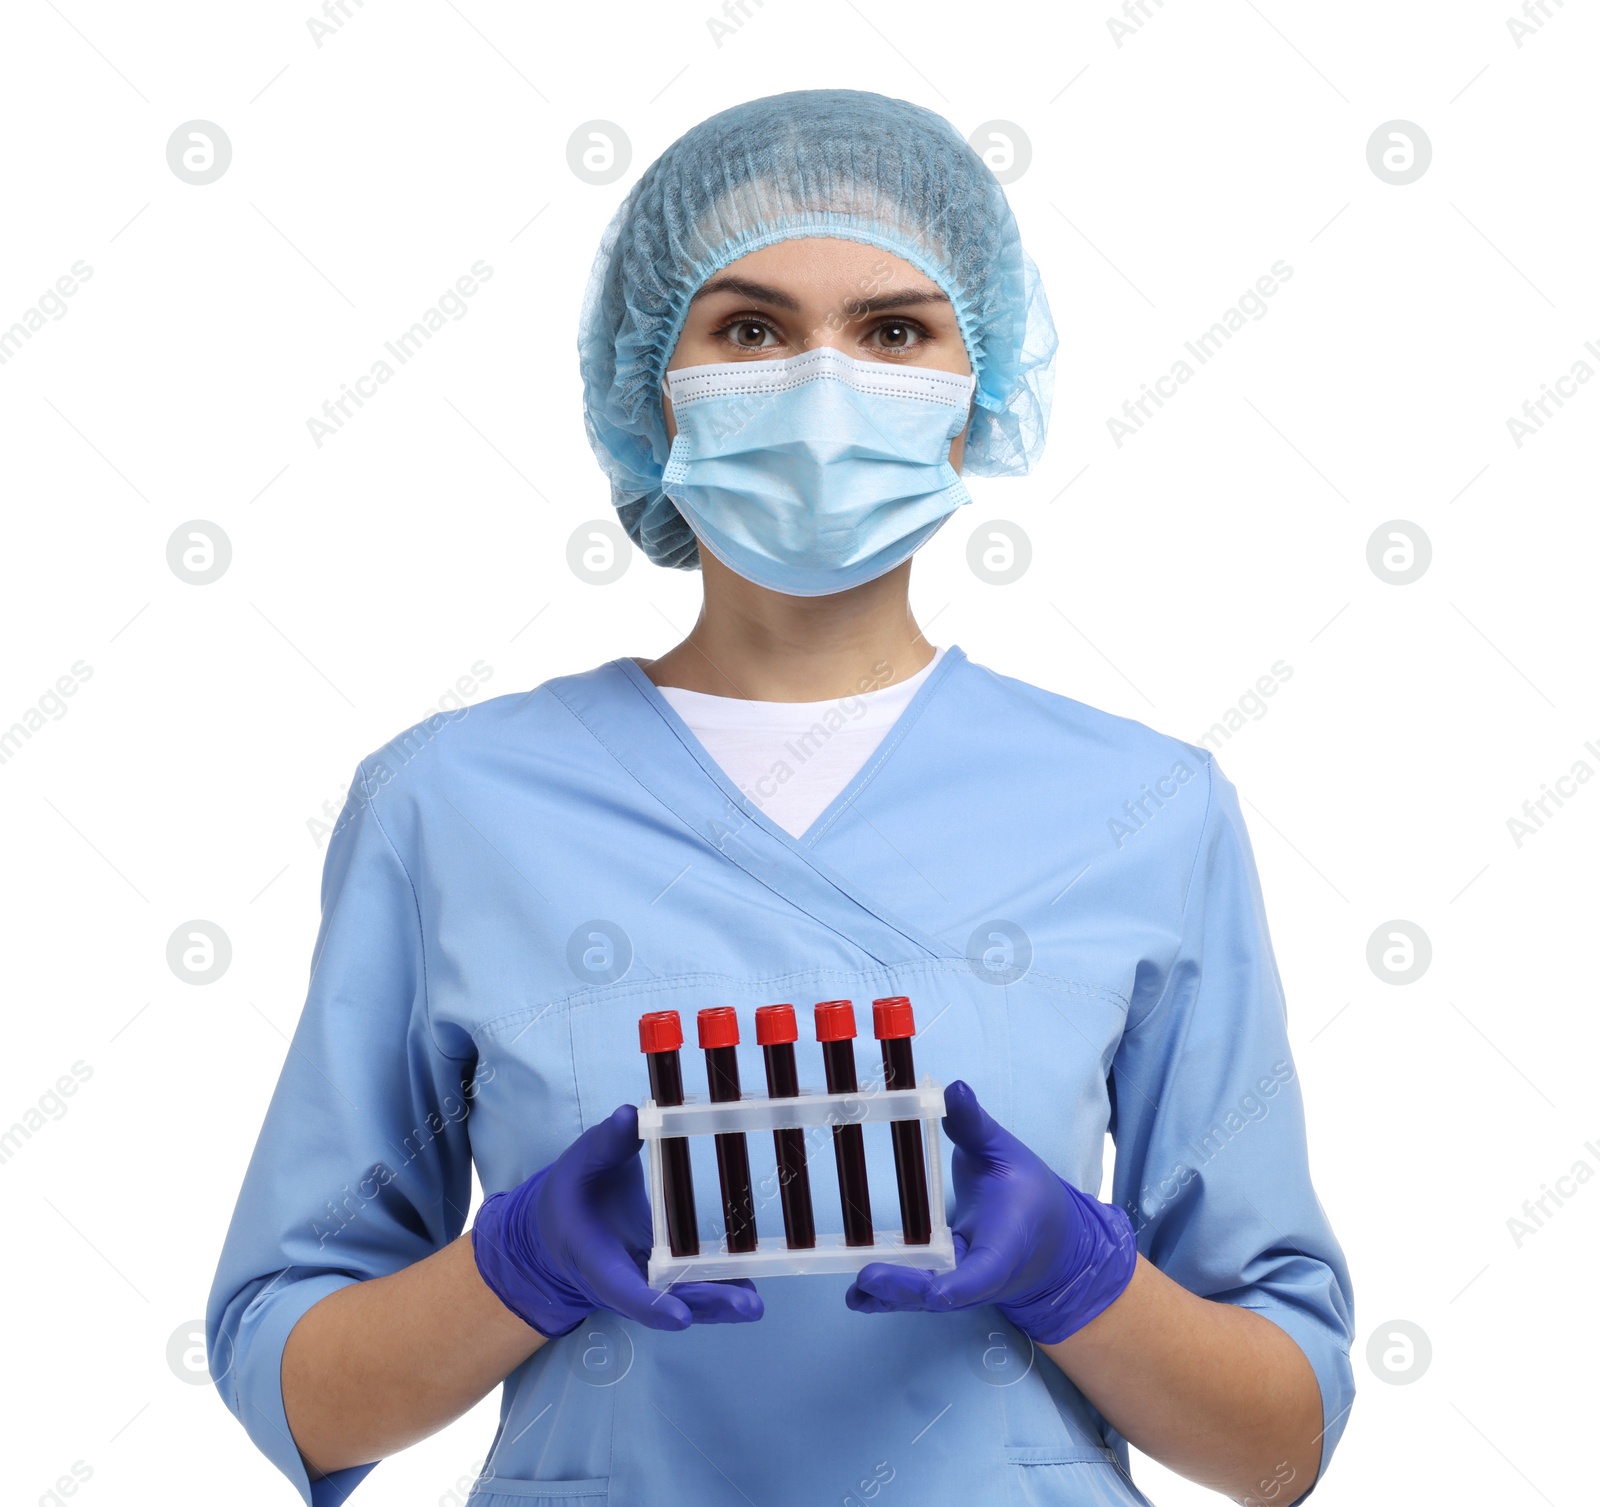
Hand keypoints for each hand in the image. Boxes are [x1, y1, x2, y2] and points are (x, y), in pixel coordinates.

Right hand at [472, 1104, 761, 1336]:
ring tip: (753, 1305)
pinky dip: (716, 1291)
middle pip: (663, 1303)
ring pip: (681, 1302)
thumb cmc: (572, 1191)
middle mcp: (621, 1282)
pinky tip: (748, 1288)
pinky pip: (688, 1290)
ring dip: (718, 1305)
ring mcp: (642, 1284)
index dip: (651, 1306)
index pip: (621, 1289)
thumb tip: (630, 1115)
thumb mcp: (581, 1162)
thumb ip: (607, 1141)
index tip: (681, 1317)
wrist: (559, 1227)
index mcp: (595, 1258)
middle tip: (747, 1305)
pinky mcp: (660, 1279)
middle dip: (704, 1306)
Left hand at [846, 1080, 1135, 1343]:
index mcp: (1006, 1243)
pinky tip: (858, 1297)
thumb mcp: (1006, 1153)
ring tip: (858, 1291)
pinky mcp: (944, 1284)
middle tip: (870, 1278)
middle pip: (946, 1291)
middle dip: (908, 1288)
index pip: (986, 1272)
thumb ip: (974, 1125)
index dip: (962, 1285)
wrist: (1049, 1240)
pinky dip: (889, 1298)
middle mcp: (983, 1275)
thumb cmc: (1027, 1193)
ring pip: (927, 1298)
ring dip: (893, 1297)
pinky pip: (918, 1293)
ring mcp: (962, 1285)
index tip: (938, 1292)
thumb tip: (954, 1089)